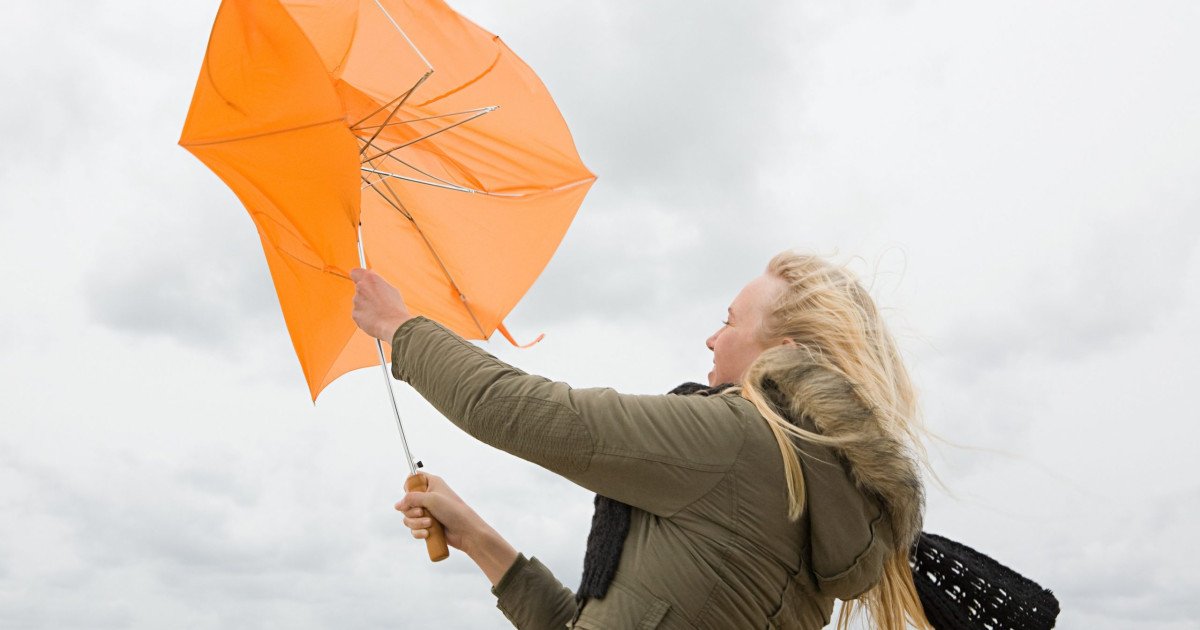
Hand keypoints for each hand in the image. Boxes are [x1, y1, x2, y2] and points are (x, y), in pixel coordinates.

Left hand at [350, 268, 411, 340]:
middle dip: (366, 294)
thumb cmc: (395, 307)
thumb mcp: (391, 289)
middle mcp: (361, 287)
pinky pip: (359, 314)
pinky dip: (365, 317)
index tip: (362, 280)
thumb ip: (378, 283)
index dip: (358, 276)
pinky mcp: (355, 314)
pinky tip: (375, 320)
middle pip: (359, 289)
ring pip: (359, 302)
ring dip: (366, 306)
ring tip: (379, 313)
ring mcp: (356, 301)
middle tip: (377, 302)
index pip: (355, 272)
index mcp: (371, 278)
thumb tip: (371, 276)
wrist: (394, 325)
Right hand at [396, 473, 517, 585]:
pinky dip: (418, 532)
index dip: (409, 486)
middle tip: (422, 512)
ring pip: (408, 517)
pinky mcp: (427, 525)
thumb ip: (412, 498)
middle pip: (406, 501)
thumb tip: (397, 505)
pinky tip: (427, 534)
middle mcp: (428, 496)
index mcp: (431, 483)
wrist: (466, 531)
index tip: (411, 494)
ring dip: (416, 523)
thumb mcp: (431, 499)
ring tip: (429, 524)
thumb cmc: (453, 510)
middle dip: (411, 510)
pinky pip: (413, 529)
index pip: (413, 479)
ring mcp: (427, 512)